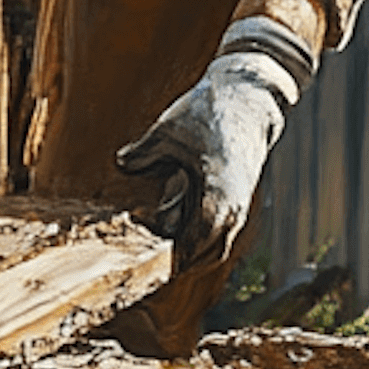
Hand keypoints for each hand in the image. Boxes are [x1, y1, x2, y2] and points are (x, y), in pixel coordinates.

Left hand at [115, 17, 311, 265]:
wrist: (247, 99)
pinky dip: (198, 233)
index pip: (196, 243)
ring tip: (158, 245)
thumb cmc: (208, 113)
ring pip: (215, 244)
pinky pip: (219, 229)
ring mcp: (238, 204)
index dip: (174, 259)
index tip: (151, 269)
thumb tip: (120, 164)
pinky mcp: (237, 198)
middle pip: (207, 253)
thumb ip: (143, 153)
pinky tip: (170, 220)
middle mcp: (232, 206)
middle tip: (148, 266)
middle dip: (180, 262)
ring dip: (190, 248)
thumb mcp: (168, 130)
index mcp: (216, 195)